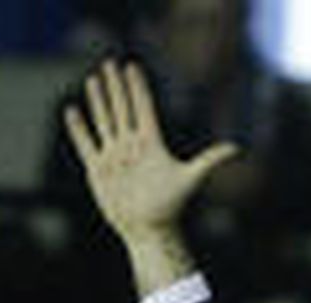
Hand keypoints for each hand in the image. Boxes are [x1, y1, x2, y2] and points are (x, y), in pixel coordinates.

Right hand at [64, 58, 236, 248]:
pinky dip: (78, 128)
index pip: (143, 108)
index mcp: (152, 143)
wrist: (150, 231)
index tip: (132, 66)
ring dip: (98, 101)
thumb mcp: (190, 178)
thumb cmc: (171, 207)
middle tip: (110, 63)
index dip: (138, 87)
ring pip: (104, 121)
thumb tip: (238, 148)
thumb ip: (210, 160)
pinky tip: (72, 110)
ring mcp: (114, 156)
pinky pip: (85, 143)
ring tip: (94, 79)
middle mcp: (132, 146)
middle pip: (122, 109)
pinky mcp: (98, 169)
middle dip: (116, 86)